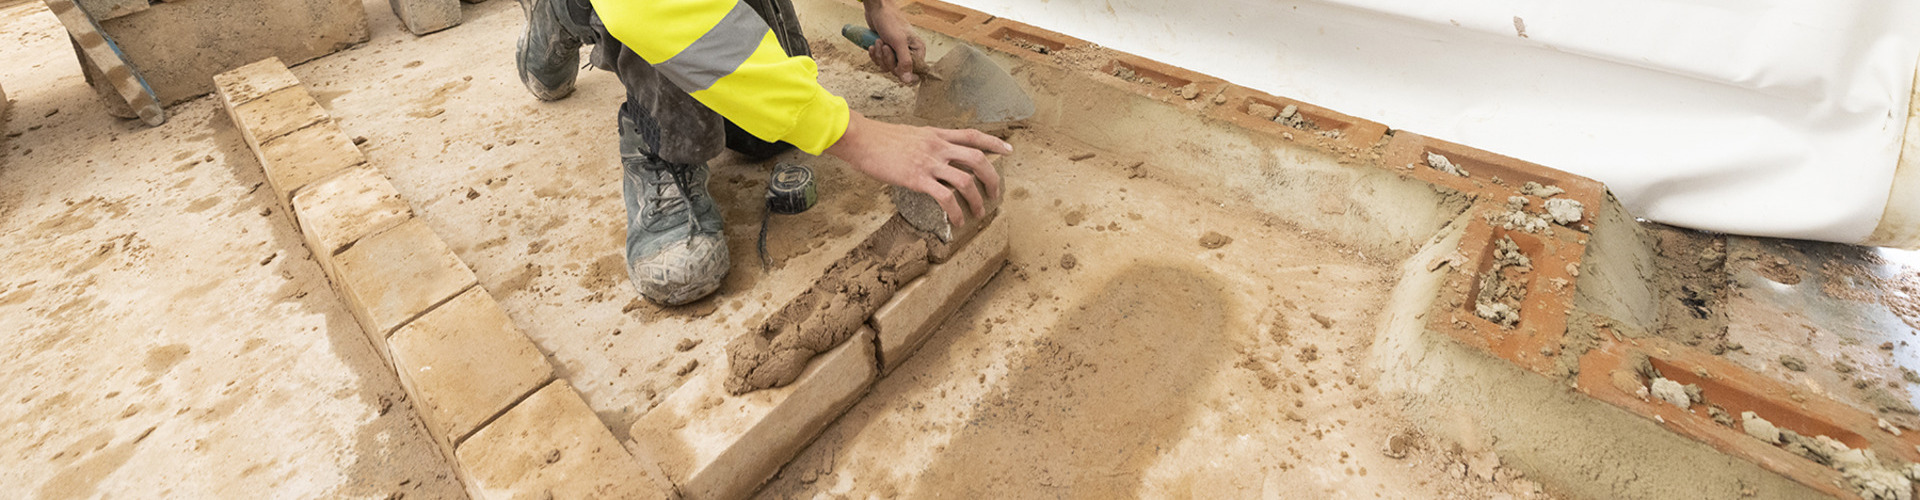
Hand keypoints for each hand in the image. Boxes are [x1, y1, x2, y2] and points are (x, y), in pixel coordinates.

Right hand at [827, 112, 1011, 225]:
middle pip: (978, 158)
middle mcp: (938, 146)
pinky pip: (945, 198)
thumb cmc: (880, 138)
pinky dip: (955, 212)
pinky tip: (956, 222)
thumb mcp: (911, 135)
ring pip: (966, 180)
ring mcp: (929, 162)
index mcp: (937, 134)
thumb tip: (935, 157)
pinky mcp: (917, 178)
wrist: (860, 138)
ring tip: (979, 213)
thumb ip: (928, 144)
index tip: (1009, 150)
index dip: (995, 142)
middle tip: (996, 193)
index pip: (973, 135)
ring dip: (978, 200)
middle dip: (993, 178)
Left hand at [864, 0, 925, 83]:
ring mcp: (897, 52)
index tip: (895, 67)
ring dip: (880, 56)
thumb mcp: (898, 42)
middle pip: (899, 71)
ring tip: (879, 41)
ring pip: (888, 67)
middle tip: (885, 46)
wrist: (876, 10)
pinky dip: (875, 55)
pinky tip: (873, 45)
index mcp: (918, 50)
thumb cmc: (890, 21)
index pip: (916, 72)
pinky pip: (880, 62)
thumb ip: (905, 62)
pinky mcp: (886, 51)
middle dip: (888, 60)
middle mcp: (909, 53)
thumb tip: (908, 81)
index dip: (904, 73)